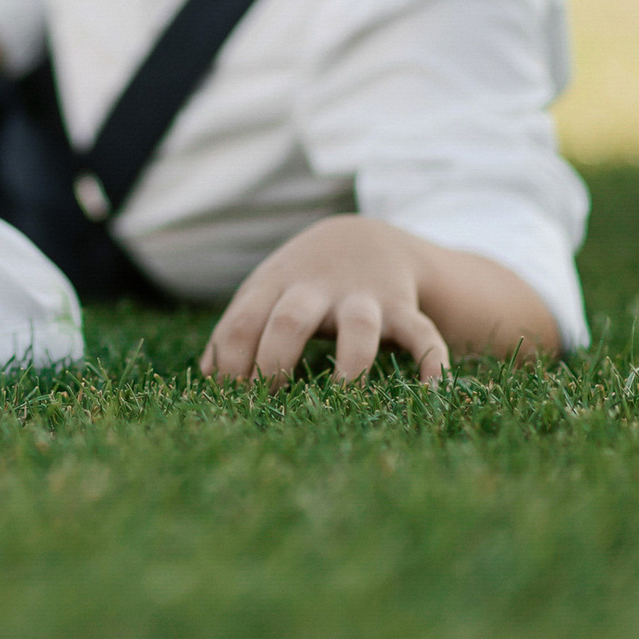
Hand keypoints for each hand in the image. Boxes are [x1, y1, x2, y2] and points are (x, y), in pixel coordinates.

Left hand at [201, 215, 449, 387]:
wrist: (366, 239)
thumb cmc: (301, 282)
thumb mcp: (264, 293)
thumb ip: (234, 330)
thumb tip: (206, 377)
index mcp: (275, 286)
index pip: (243, 322)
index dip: (233, 363)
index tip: (232, 399)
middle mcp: (317, 290)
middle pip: (290, 321)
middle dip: (275, 362)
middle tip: (268, 400)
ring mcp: (362, 299)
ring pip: (358, 329)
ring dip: (350, 364)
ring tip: (341, 397)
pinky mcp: (402, 311)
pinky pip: (423, 336)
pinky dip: (432, 362)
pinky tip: (431, 390)